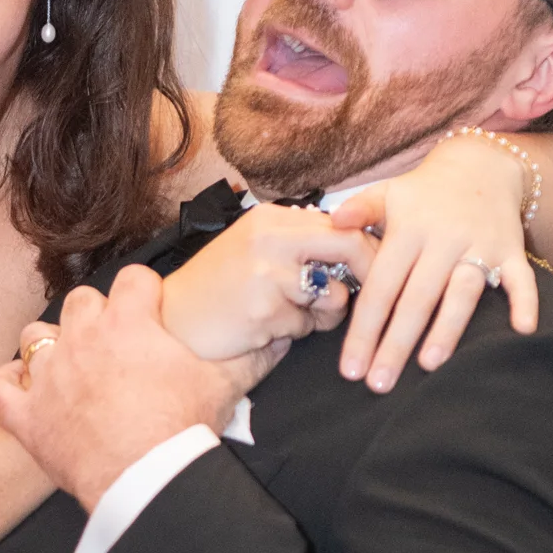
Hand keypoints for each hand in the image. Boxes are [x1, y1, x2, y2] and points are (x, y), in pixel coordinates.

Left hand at [0, 266, 283, 511]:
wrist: (146, 479)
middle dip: (96, 315)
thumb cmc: (183, 429)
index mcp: (129, 323)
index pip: (134, 279)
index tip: (154, 309)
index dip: (145, 292)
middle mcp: (82, 339)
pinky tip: (20, 390)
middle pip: (81, 301)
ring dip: (50, 346)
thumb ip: (253, 357)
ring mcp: (48, 376)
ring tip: (69, 364)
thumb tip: (284, 339)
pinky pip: (1, 389)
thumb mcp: (226, 386)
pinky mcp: (27, 416)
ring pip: (35, 336)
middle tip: (115, 342)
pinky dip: (7, 387)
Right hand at [159, 202, 377, 359]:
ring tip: (292, 316)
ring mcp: (267, 273)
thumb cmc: (218, 292)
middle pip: (349, 245)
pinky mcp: (264, 310)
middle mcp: (269, 238)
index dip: (369, 246)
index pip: (341, 222)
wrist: (172, 322)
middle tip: (372, 295)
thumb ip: (300, 248)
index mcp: (270, 219)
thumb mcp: (257, 253)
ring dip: (325, 314)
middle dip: (371, 273)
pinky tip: (266, 328)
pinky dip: (296, 333)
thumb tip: (358, 252)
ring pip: (334, 294)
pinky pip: (307, 326)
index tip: (381, 266)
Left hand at [331, 132, 538, 391]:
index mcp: (408, 230)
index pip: (381, 287)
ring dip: (448, 328)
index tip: (351, 368)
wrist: (482, 164)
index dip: (364, 329)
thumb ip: (360, 210)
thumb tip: (332, 221)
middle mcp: (443, 239)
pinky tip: (522, 331)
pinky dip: (525, 302)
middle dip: (396, 344)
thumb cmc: (423, 194)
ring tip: (429, 364)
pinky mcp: (512, 250)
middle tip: (379, 384)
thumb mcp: (388, 193)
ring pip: (462, 292)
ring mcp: (480, 245)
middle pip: (417, 299)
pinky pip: (521, 279)